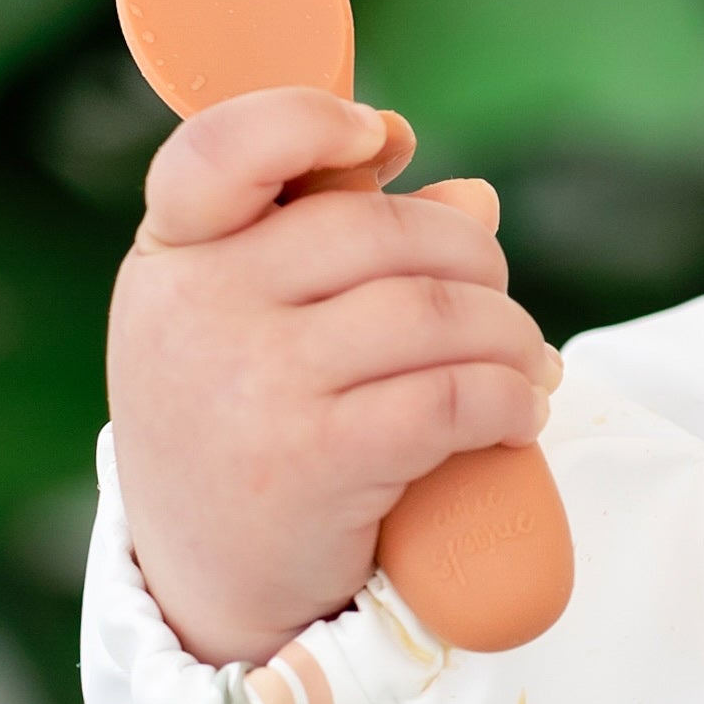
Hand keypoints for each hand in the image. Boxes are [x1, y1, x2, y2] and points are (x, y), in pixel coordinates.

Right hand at [108, 86, 559, 664]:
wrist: (207, 582)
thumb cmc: (247, 425)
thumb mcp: (259, 321)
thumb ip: (346, 245)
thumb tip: (475, 195)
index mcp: (174, 253)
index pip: (219, 151)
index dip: (309, 122)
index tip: (387, 138)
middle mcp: (198, 307)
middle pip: (384, 231)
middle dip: (475, 261)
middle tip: (498, 307)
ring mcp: (252, 382)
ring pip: (435, 313)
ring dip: (512, 337)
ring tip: (529, 368)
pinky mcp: (313, 460)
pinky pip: (453, 399)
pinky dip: (512, 401)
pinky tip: (521, 415)